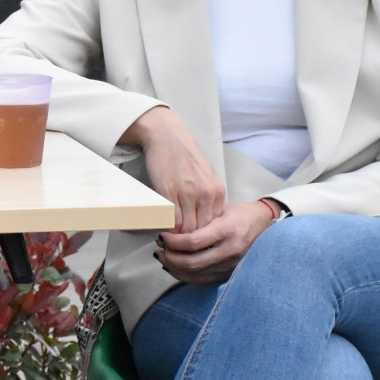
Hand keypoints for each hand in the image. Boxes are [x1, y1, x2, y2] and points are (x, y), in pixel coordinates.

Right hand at [126, 106, 223, 232]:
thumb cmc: (184, 155)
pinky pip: (171, 219)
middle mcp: (205, 193)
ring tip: (170, 238)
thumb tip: (202, 217)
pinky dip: (167, 226)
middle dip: (189, 237)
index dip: (201, 233)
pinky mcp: (169, 192)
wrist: (166, 136)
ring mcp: (187, 193)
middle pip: (200, 228)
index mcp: (217, 190)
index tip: (191, 236)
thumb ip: (207, 196)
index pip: (213, 223)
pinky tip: (163, 225)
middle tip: (179, 242)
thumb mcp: (205, 176)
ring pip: (185, 227)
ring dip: (177, 235)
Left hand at [156, 201, 274, 281]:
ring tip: (163, 256)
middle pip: (191, 262)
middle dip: (169, 256)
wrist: (264, 224)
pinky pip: (202, 279)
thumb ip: (197, 220)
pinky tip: (174, 266)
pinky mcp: (229, 273)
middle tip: (159, 248)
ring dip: (174, 267)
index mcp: (227, 230)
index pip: (192, 242)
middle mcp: (230, 250)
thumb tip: (169, 228)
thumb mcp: (219, 209)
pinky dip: (184, 275)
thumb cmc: (240, 214)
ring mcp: (231, 265)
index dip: (172, 242)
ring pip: (194, 274)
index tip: (162, 236)